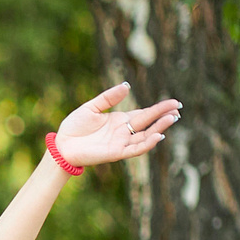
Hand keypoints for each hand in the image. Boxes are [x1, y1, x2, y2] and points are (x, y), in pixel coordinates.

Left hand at [52, 84, 181, 168]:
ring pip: (146, 136)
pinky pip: (135, 149)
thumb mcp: (92, 107)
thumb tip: (127, 86)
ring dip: (159, 128)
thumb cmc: (74, 127)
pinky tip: (158, 136)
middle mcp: (124, 132)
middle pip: (149, 124)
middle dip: (163, 117)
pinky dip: (147, 143)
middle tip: (178, 109)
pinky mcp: (116, 153)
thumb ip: (109, 97)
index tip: (174, 103)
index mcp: (120, 120)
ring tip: (172, 119)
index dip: (159, 109)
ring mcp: (121, 143)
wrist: (61, 145)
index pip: (144, 114)